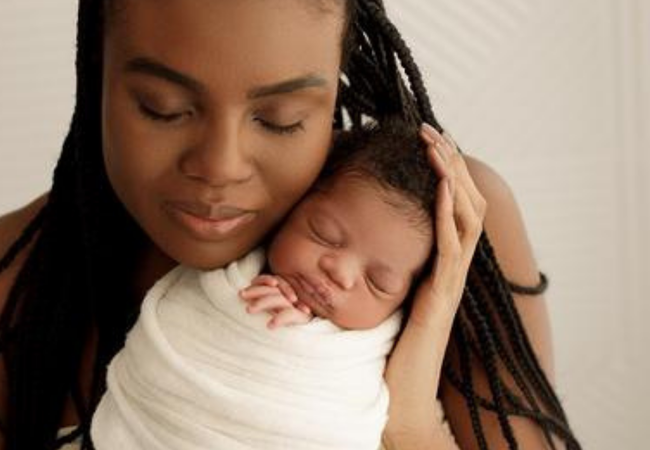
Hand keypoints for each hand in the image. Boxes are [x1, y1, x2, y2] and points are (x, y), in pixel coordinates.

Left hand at [239, 275, 312, 328]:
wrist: (311, 334)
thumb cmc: (288, 321)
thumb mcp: (274, 310)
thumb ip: (263, 301)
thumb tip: (241, 295)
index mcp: (281, 292)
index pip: (269, 281)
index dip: (259, 282)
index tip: (242, 292)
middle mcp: (288, 296)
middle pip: (271, 288)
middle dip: (255, 290)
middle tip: (241, 295)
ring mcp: (294, 306)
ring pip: (278, 299)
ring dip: (262, 302)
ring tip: (248, 310)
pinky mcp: (302, 317)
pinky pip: (290, 315)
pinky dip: (280, 319)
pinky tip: (270, 325)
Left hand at [382, 124, 485, 447]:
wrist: (400, 390)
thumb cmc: (389, 345)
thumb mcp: (384, 292)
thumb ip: (383, 263)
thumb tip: (361, 236)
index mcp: (438, 263)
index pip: (451, 206)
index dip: (443, 172)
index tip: (428, 142)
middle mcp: (450, 266)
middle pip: (465, 203)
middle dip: (450, 164)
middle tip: (434, 131)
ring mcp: (450, 279)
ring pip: (465, 217)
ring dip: (453, 179)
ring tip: (440, 148)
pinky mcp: (442, 293)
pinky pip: (453, 247)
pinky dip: (450, 215)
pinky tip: (443, 190)